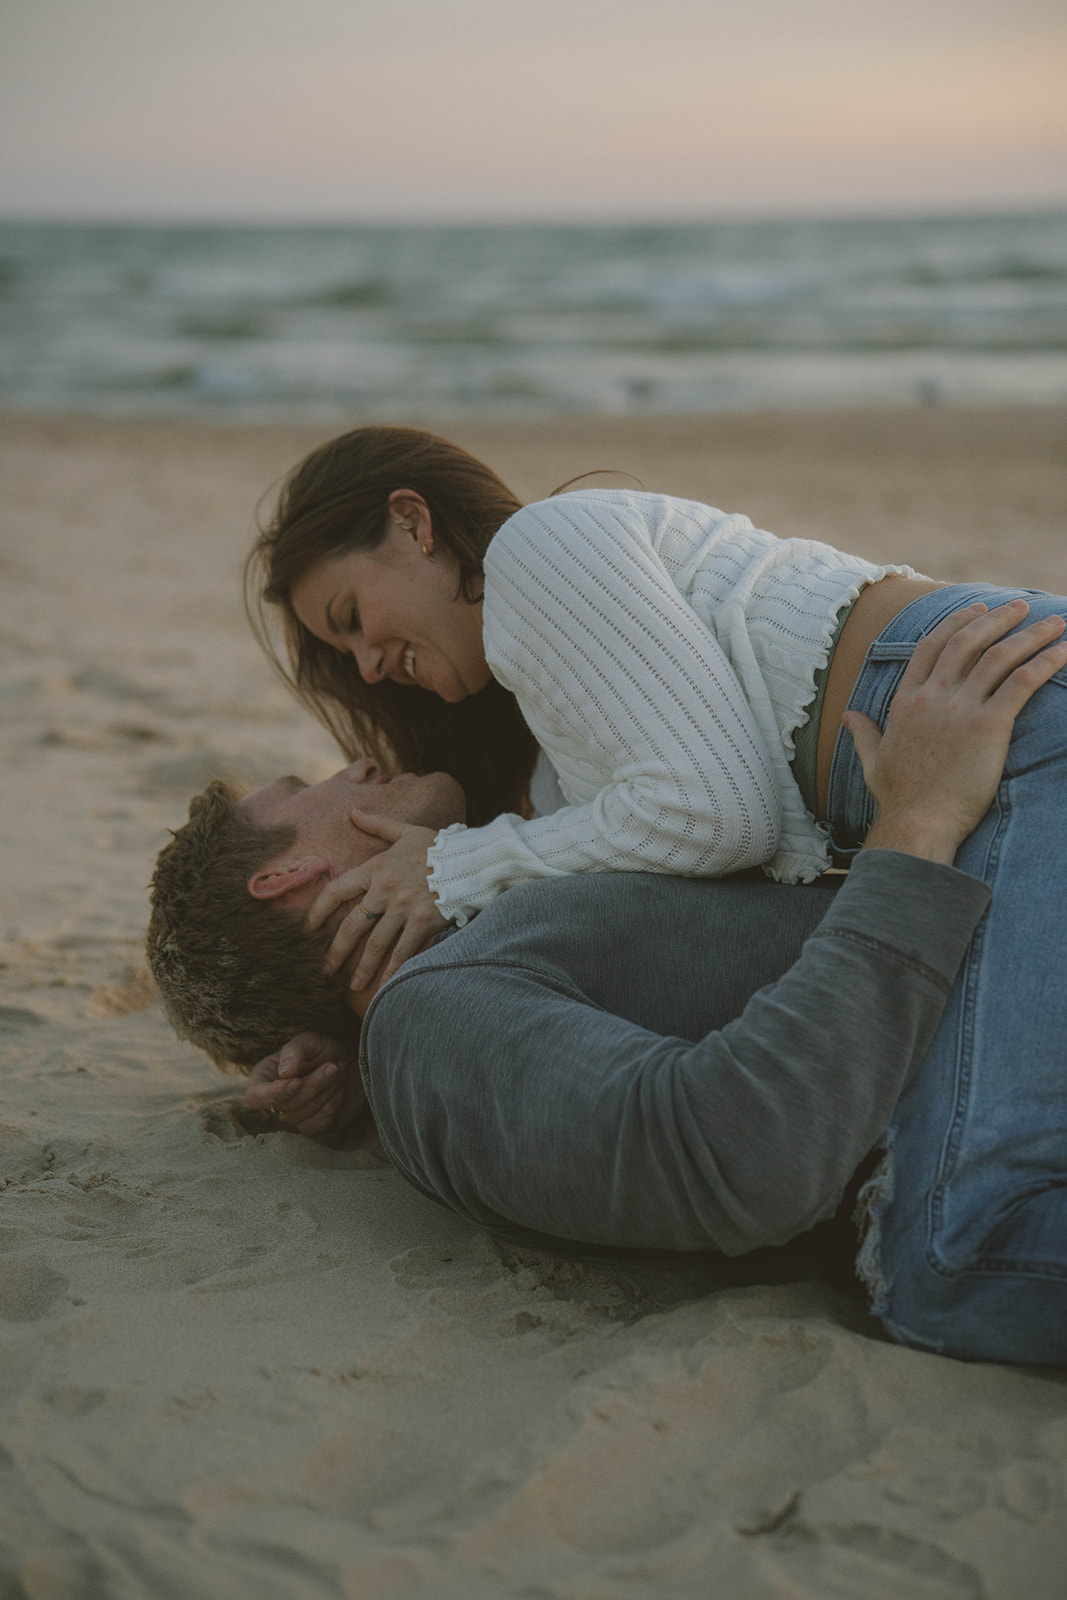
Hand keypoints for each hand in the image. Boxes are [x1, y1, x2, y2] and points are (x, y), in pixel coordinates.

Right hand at [245, 1031, 366, 1141]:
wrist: (354, 1062)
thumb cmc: (326, 1049)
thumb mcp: (310, 1040)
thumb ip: (294, 1051)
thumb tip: (284, 1073)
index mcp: (264, 1078)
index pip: (255, 1097)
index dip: (274, 1093)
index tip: (296, 1082)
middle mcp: (275, 1101)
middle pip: (285, 1106)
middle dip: (313, 1085)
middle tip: (333, 1066)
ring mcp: (294, 1117)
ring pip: (303, 1116)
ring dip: (327, 1092)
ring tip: (339, 1071)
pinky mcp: (315, 1127)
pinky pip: (321, 1124)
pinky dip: (335, 1103)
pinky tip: (340, 1089)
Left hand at [307, 814, 447, 991]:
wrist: (469, 860)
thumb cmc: (438, 846)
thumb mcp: (406, 832)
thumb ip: (377, 824)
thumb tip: (353, 812)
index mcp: (376, 868)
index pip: (338, 890)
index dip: (319, 910)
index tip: (310, 928)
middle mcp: (385, 890)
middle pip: (352, 926)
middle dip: (337, 951)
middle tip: (327, 970)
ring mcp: (403, 908)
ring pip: (376, 944)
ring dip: (363, 968)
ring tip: (354, 985)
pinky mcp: (423, 922)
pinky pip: (404, 951)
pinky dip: (393, 969)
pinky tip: (385, 984)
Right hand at [843, 599, 1066, 864]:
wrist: (918, 822)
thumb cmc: (898, 798)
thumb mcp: (873, 760)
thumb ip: (863, 732)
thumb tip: (847, 716)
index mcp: (906, 701)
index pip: (931, 646)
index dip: (957, 623)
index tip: (978, 609)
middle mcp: (932, 697)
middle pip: (967, 642)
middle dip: (997, 618)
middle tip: (1020, 606)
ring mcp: (960, 709)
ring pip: (998, 656)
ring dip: (1029, 634)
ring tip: (1052, 622)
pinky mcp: (989, 725)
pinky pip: (1021, 682)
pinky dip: (1045, 663)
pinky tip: (1063, 652)